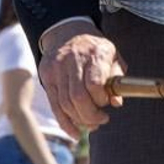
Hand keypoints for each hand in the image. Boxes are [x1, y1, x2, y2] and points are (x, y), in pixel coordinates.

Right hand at [38, 23, 124, 137]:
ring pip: (65, 104)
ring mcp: (57, 68)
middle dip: (90, 116)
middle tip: (100, 120)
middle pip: (78, 97)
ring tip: (91, 124)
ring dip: (79, 120)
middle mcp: (73, 59)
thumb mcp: (113, 57)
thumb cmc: (96, 49)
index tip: (107, 103)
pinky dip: (65, 123)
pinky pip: (55, 105)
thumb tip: (117, 103)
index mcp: (94, 53)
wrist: (68, 31)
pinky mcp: (46, 76)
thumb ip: (117, 79)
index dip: (101, 99)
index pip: (94, 84)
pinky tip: (75, 132)